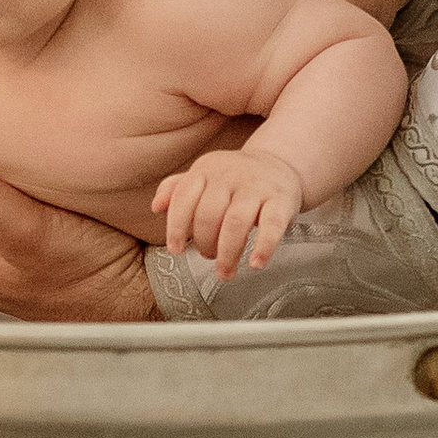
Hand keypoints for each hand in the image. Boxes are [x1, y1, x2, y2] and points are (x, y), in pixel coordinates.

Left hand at [0, 140, 156, 320]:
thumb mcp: (30, 230)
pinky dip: (27, 188)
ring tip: (26, 154)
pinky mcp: (34, 248)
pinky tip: (45, 179)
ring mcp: (5, 256)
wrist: (145, 293)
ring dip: (6, 173)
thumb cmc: (93, 273)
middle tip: (2, 134)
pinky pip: (18, 206)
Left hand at [155, 147, 304, 276]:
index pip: (184, 197)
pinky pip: (272, 225)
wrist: (279, 165)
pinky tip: (256, 263)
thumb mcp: (204, 176)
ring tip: (225, 272)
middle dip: (204, 243)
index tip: (176, 250)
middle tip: (208, 256)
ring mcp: (257, 187)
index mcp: (206, 170)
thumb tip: (156, 207)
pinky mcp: (281, 201)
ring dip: (228, 253)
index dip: (176, 226)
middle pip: (209, 214)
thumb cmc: (234, 179)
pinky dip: (264, 247)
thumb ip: (176, 190)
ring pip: (236, 221)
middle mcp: (230, 176)